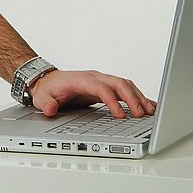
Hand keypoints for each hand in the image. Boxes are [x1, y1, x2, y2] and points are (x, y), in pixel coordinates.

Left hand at [28, 69, 155, 117]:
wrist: (48, 81)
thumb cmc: (48, 89)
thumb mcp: (42, 97)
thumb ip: (46, 103)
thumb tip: (51, 109)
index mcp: (81, 80)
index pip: (101, 88)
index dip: (112, 101)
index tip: (120, 116)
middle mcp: (94, 77)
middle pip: (118, 83)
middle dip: (132, 98)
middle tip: (141, 115)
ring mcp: (101, 81)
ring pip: (125, 85)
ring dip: (138, 97)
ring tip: (150, 112)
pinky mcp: (106, 87)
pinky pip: (125, 89)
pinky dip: (137, 96)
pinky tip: (148, 105)